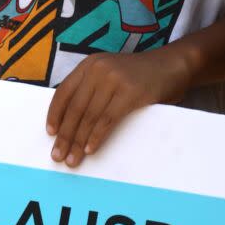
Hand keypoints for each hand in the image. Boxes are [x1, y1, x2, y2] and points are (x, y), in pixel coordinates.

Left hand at [46, 48, 189, 166]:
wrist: (174, 65)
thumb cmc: (141, 75)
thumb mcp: (110, 74)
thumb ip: (92, 89)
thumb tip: (71, 123)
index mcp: (89, 65)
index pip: (63, 92)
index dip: (55, 114)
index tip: (50, 133)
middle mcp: (98, 69)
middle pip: (75, 108)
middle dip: (65, 135)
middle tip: (58, 155)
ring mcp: (114, 80)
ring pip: (89, 117)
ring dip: (79, 141)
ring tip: (73, 159)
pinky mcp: (131, 93)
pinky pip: (107, 120)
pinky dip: (97, 137)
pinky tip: (91, 150)